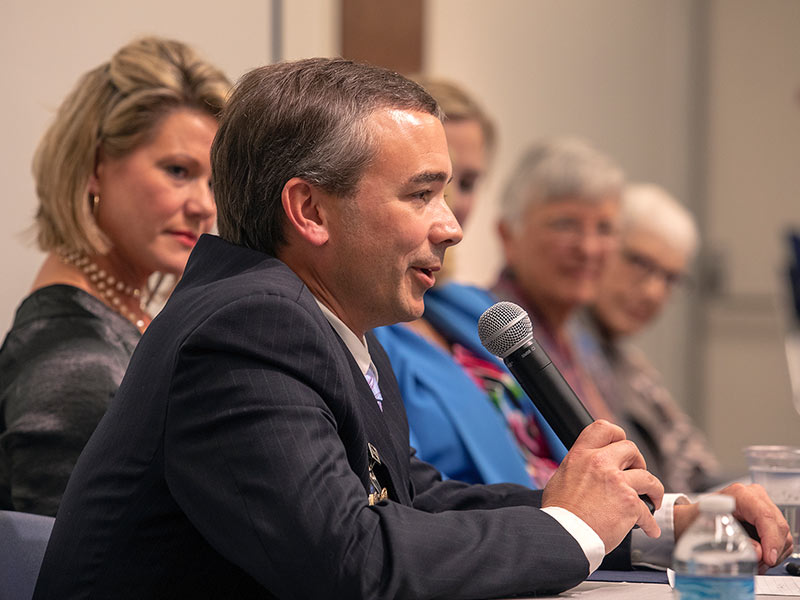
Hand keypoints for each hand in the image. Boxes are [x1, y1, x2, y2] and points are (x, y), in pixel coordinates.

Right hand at [542, 420, 664, 553]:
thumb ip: (578, 467)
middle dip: (637, 462)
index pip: (603, 428)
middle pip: (630, 448)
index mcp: (581, 455)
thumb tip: (584, 469)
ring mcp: (617, 482)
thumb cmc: (559, 513)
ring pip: (648, 477)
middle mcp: (599, 463)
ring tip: (652, 499)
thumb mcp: (560, 477)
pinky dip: (650, 523)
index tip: (621, 447)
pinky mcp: (629, 503)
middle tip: (636, 474)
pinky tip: (648, 528)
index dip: (617, 435)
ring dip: (653, 490)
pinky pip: (647, 511)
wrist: (563, 534)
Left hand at [674, 484, 792, 572]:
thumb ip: (733, 540)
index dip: (771, 539)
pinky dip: (773, 551)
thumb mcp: (708, 529)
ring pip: (783, 534)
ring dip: (773, 553)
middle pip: (778, 526)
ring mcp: (764, 505)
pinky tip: (759, 557)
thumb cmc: (697, 520)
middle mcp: (755, 496)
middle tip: (758, 566)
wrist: (694, 517)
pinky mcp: (768, 517)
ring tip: (755, 562)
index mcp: (739, 494)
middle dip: (771, 551)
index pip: (764, 516)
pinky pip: (781, 537)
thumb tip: (758, 552)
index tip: (768, 558)